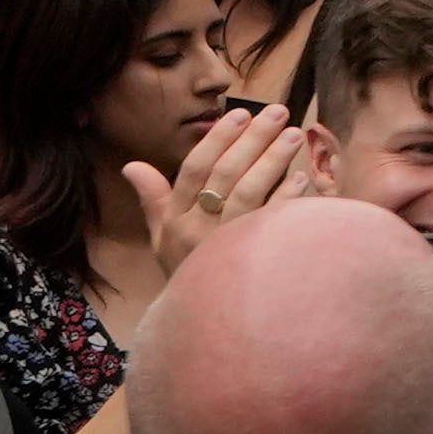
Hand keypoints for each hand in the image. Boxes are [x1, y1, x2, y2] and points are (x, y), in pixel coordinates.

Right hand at [142, 101, 331, 255]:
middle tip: (277, 111)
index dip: (216, 140)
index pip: (192, 170)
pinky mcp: (253, 258)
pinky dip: (286, 197)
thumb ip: (153, 200)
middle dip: (252, 139)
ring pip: (248, 192)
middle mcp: (196, 230)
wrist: (202, 322)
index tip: (239, 114)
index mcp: (174, 221)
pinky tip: (301, 177)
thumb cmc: (186, 269)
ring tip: (292, 134)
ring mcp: (225, 244)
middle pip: (224, 174)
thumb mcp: (161, 238)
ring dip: (272, 160)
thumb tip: (131, 166)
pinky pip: (271, 221)